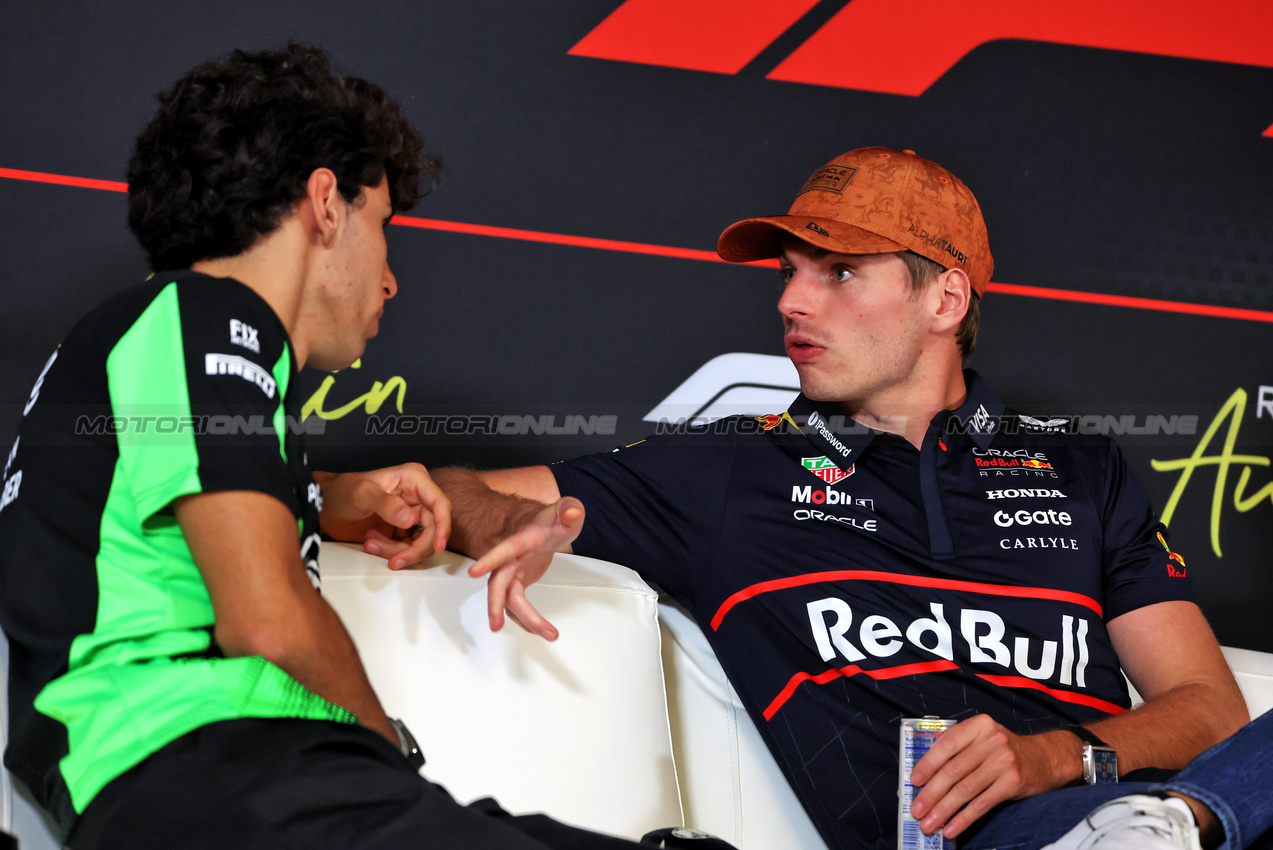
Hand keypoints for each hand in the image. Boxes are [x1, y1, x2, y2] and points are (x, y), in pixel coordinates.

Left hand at [317, 464, 451, 569]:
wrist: (327, 506)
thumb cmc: (343, 491)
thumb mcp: (362, 493)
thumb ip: (386, 504)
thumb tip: (409, 519)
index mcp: (414, 480)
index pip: (440, 504)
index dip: (443, 526)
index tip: (438, 545)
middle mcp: (417, 497)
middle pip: (434, 529)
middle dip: (415, 548)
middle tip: (395, 560)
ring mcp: (411, 515)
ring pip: (421, 542)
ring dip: (398, 550)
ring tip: (371, 544)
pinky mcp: (403, 530)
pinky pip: (408, 548)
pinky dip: (391, 552)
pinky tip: (371, 543)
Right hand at [466, 497, 584, 641]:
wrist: (543, 527)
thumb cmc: (552, 520)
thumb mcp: (567, 511)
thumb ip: (570, 509)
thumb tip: (573, 511)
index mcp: (523, 538)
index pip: (505, 549)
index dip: (491, 559)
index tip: (474, 572)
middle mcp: (512, 557)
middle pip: (498, 582)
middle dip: (495, 603)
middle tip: (496, 625)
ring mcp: (512, 571)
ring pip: (508, 600)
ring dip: (524, 619)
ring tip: (549, 633)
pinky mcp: (517, 583)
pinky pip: (516, 606)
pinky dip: (527, 619)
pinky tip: (541, 629)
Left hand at [908, 716, 1073, 838]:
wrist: (1044, 759)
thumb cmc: (1003, 750)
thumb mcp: (982, 738)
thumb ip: (957, 748)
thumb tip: (923, 774)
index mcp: (978, 726)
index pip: (946, 744)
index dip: (928, 764)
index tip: (914, 781)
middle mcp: (991, 741)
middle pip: (953, 770)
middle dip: (931, 794)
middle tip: (916, 810)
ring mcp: (1004, 762)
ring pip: (965, 790)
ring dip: (943, 810)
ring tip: (928, 823)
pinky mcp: (1013, 783)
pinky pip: (981, 804)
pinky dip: (963, 819)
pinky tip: (951, 828)